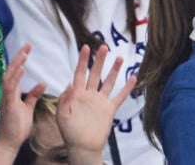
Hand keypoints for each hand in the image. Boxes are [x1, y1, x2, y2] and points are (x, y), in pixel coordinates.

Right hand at [0, 44, 46, 163]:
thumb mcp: (28, 107)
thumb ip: (33, 95)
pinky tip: (20, 69)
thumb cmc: (18, 125)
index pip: (16, 71)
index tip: (28, 49)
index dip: (21, 59)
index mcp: (12, 91)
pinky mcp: (8, 103)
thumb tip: (42, 83)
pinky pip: (10, 87)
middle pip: (12, 69)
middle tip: (28, 45)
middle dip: (19, 56)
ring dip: (16, 64)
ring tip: (24, 54)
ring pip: (9, 75)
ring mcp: (7, 96)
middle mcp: (8, 91)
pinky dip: (15, 77)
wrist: (10, 141)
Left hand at [56, 45, 135, 164]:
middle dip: (99, 60)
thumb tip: (69, 84)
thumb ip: (64, 99)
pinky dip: (127, 88)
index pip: (80, 72)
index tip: (85, 47)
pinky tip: (133, 78)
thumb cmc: (69, 131)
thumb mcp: (61, 114)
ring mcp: (100, 101)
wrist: (82, 147)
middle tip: (103, 47)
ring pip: (108, 82)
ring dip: (113, 70)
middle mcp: (89, 94)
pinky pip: (120, 97)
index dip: (82, 60)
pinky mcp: (109, 110)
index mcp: (76, 93)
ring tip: (119, 57)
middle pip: (95, 73)